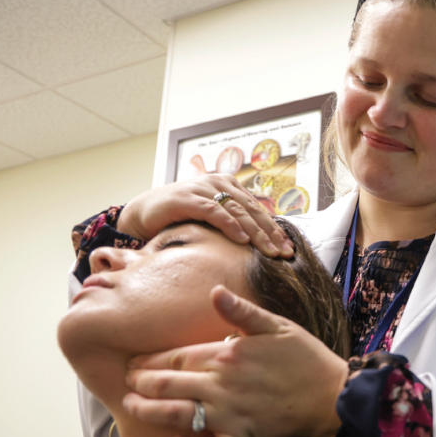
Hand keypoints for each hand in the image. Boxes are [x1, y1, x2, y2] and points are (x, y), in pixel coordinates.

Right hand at [118, 174, 292, 256]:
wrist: (145, 211)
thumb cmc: (181, 217)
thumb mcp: (211, 218)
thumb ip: (232, 222)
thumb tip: (258, 244)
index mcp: (229, 186)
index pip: (259, 209)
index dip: (275, 229)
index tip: (290, 249)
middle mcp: (219, 183)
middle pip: (253, 210)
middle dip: (272, 233)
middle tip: (286, 253)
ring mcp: (203, 189)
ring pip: (238, 211)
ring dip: (257, 233)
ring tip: (271, 251)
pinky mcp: (188, 199)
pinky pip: (214, 212)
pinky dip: (230, 225)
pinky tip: (242, 240)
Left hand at [122, 285, 348, 436]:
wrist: (332, 394)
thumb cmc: (304, 356)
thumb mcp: (275, 325)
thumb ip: (240, 311)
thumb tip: (214, 292)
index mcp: (227, 355)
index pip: (177, 357)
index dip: (150, 359)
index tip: (133, 361)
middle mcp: (222, 386)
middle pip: (169, 385)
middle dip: (141, 383)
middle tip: (126, 382)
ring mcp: (231, 416)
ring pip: (179, 416)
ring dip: (150, 412)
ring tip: (133, 407)